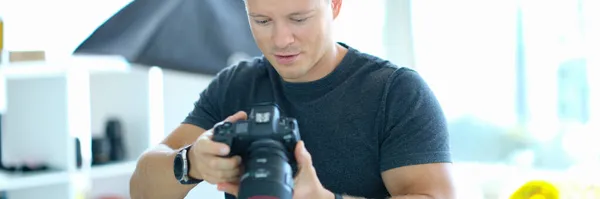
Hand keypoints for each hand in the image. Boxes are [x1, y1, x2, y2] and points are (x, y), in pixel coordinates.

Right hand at [188, 111, 247, 184]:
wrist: (195, 159)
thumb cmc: (209, 143)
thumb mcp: (216, 131)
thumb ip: (230, 122)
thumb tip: (243, 114)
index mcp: (202, 144)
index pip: (206, 146)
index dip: (216, 148)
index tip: (227, 149)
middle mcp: (202, 158)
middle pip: (214, 163)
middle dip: (229, 163)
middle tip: (239, 159)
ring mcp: (204, 170)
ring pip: (219, 175)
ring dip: (232, 172)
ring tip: (242, 167)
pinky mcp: (208, 179)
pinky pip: (220, 182)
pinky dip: (230, 179)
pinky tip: (238, 174)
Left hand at [219, 141, 334, 198]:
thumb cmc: (312, 188)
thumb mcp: (308, 172)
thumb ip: (303, 158)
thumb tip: (298, 144)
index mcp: (278, 192)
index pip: (256, 190)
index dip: (241, 186)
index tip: (231, 180)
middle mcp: (271, 196)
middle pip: (248, 194)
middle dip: (234, 188)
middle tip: (220, 182)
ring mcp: (269, 196)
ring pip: (248, 194)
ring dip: (235, 189)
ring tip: (221, 183)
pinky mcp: (269, 195)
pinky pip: (253, 193)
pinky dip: (243, 189)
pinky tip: (232, 184)